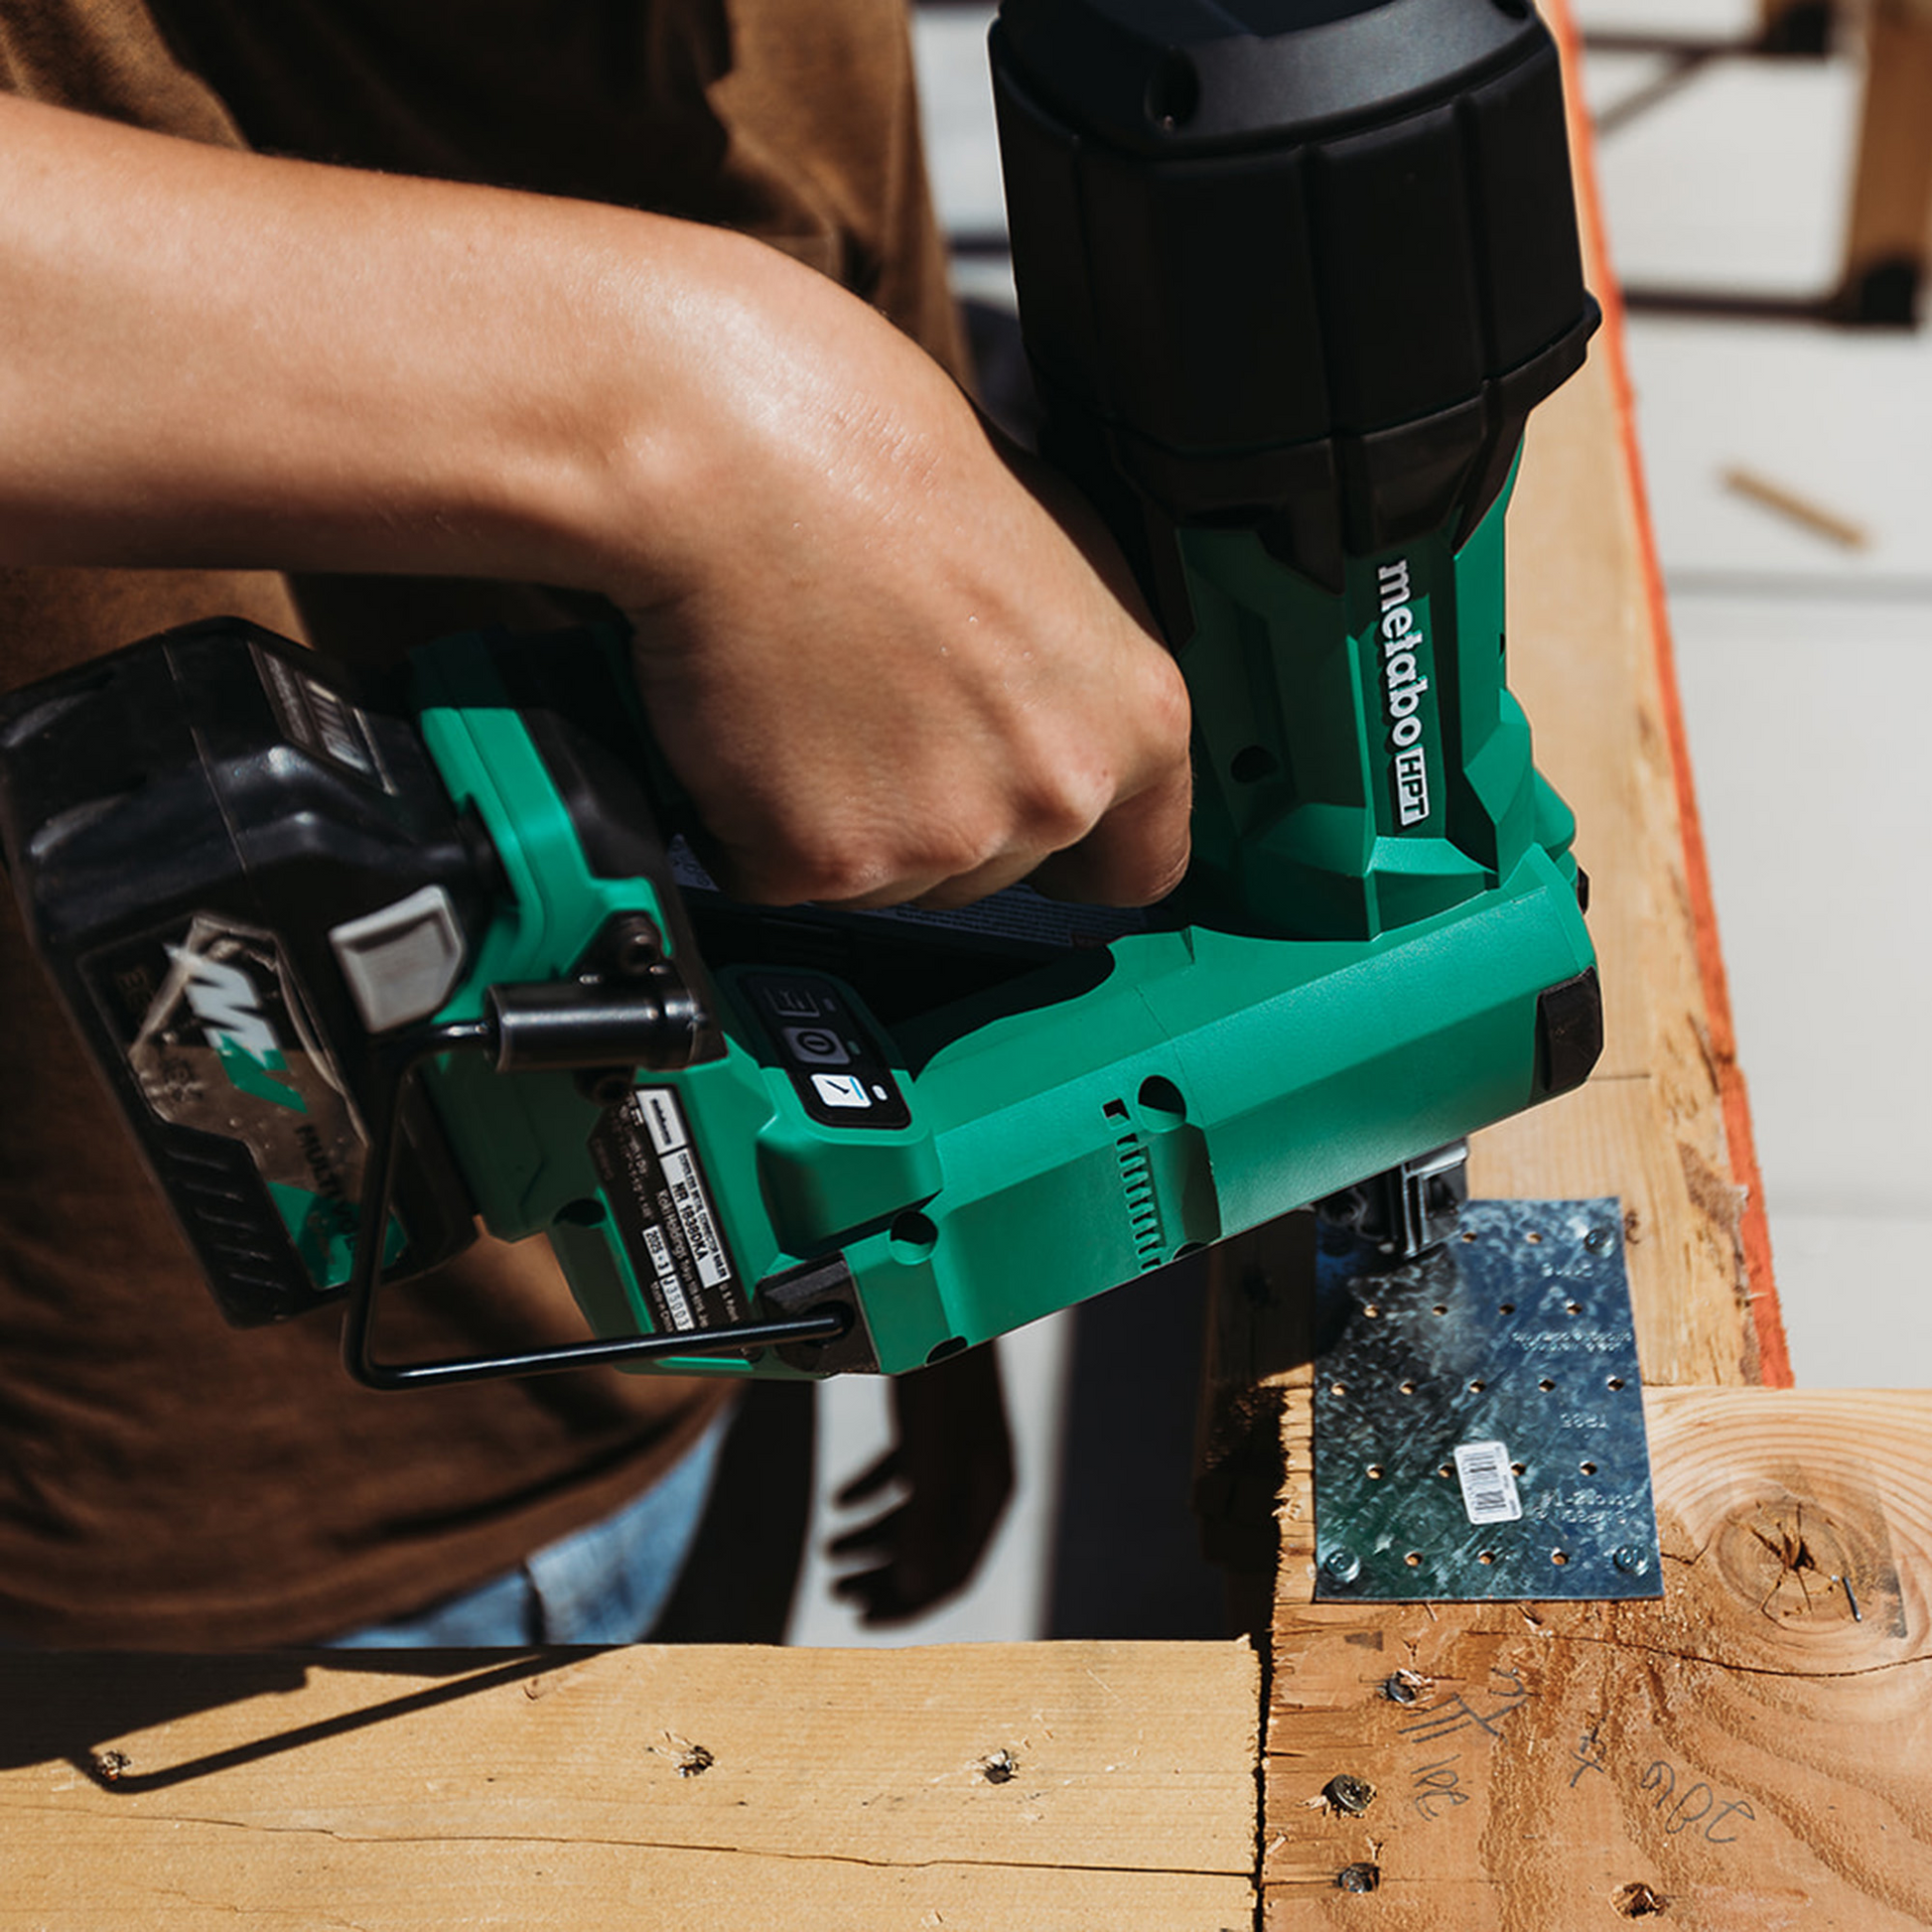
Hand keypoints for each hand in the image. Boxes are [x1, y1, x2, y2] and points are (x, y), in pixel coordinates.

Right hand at [613, 229, 1192, 912]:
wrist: (736, 454)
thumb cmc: (874, 456)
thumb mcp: (1052, 543)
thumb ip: (1078, 669)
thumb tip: (1064, 712)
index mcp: (1135, 718)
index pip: (1141, 865)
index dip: (1077, 853)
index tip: (1035, 836)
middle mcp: (1054, 793)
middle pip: (994, 875)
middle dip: (932, 812)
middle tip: (872, 695)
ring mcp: (939, 838)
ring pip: (886, 880)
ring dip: (838, 814)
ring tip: (805, 685)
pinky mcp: (821, 863)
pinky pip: (777, 873)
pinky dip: (745, 817)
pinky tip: (746, 715)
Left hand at [827, 1342, 1013, 1624]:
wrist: (935, 1299)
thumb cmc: (940, 1376)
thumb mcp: (932, 1455)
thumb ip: (928, 1522)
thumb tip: (917, 1587)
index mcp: (990, 1492)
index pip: (954, 1572)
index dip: (909, 1603)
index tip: (861, 1620)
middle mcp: (977, 1477)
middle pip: (931, 1549)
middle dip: (882, 1576)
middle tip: (835, 1592)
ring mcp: (955, 1451)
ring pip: (913, 1514)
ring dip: (870, 1538)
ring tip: (828, 1551)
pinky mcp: (932, 1426)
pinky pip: (902, 1476)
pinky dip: (870, 1491)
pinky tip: (838, 1502)